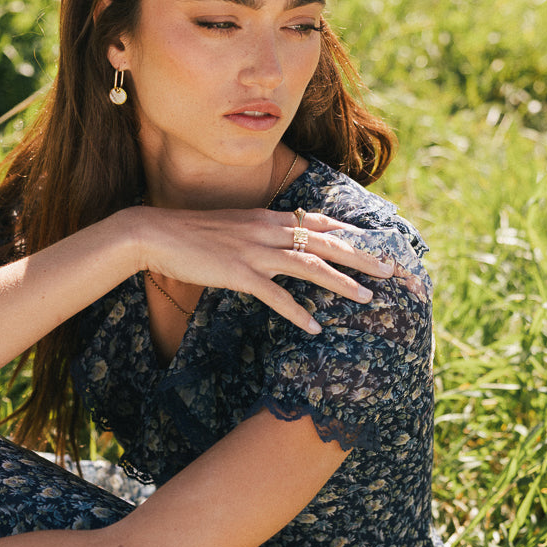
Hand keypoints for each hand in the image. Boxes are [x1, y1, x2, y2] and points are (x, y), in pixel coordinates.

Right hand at [133, 206, 397, 333]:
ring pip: (309, 265)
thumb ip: (260, 234)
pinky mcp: (238, 273)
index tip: (376, 243)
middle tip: (390, 269)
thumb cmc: (192, 235)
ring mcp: (254, 252)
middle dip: (361, 255)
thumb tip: (280, 241)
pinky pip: (275, 296)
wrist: (156, 234)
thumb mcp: (233, 228)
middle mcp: (268, 230)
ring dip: (341, 283)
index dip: (350, 232)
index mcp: (269, 218)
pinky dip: (297, 313)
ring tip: (367, 298)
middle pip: (326, 241)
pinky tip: (314, 328)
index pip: (320, 221)